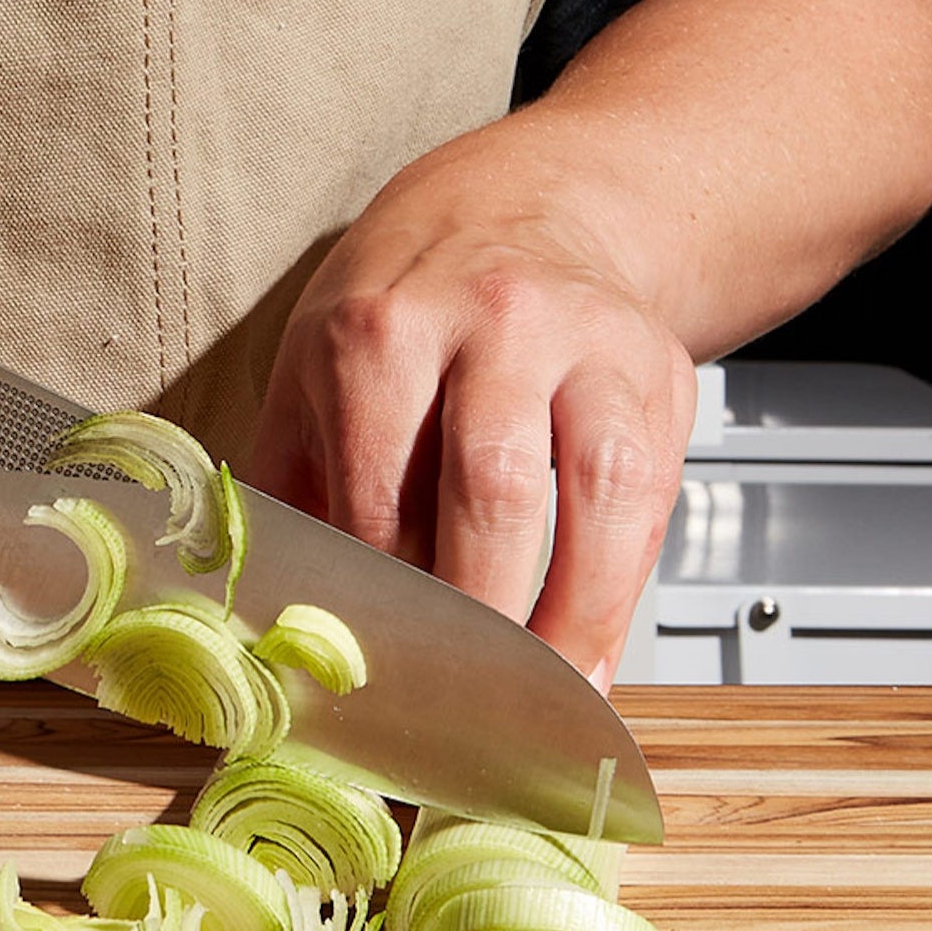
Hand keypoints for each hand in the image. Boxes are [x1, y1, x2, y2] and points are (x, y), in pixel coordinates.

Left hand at [245, 128, 696, 689]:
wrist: (519, 212)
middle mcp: (490, 323)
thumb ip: (295, 493)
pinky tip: (592, 660)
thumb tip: (273, 630)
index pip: (379, 495)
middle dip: (482, 620)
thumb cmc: (403, 312)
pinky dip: (622, 593)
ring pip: (597, 494)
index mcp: (380, 332)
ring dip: (572, 618)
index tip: (376, 689)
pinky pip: (651, 498)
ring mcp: (587, 342)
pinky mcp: (658, 370)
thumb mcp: (314, 376)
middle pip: (492, 492)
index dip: (382, 608)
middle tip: (462, 717)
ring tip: (543, 709)